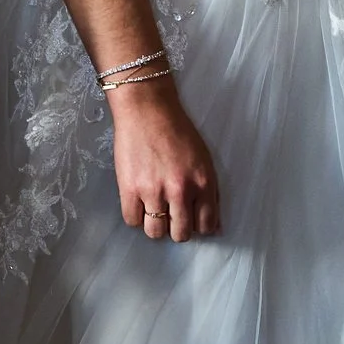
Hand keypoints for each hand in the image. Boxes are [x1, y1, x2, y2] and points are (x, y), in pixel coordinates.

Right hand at [110, 79, 221, 242]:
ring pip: (156, 233)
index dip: (200, 227)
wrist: (147, 110)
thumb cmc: (178, 131)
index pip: (206, 225)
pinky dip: (136, 216)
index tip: (193, 221)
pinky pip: (132, 221)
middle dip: (178, 229)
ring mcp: (153, 191)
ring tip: (155, 209)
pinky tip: (139, 203)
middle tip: (173, 216)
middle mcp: (180, 190)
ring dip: (156, 226)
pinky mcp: (129, 189)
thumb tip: (214, 226)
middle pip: (181, 234)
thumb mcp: (204, 158)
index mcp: (203, 182)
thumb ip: (210, 192)